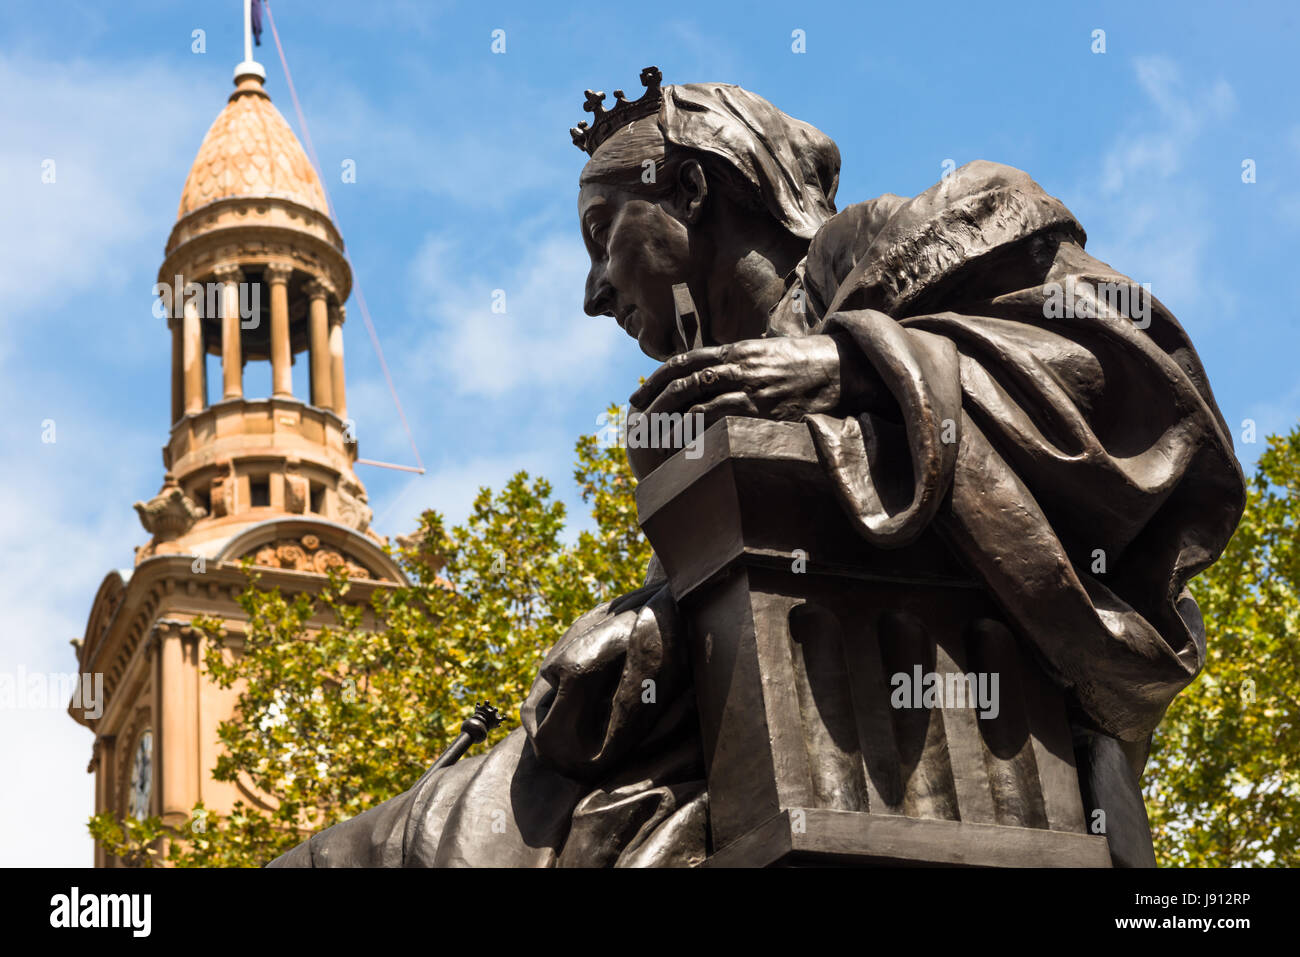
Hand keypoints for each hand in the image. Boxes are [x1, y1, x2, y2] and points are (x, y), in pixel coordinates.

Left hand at [630, 334, 853, 426]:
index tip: (639, 395)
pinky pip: (721, 416)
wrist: (840, 368)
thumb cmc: (803, 364)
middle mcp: (739, 364)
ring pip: (697, 397)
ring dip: (670, 416)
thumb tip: (711, 378)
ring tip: (654, 433)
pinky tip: (683, 440)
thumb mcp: (765, 354)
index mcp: (736, 350)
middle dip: (655, 398)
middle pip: (684, 378)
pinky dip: (697, 427)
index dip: (657, 377)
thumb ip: (738, 363)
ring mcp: (750, 386)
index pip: (686, 360)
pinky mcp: (763, 408)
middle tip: (637, 417)